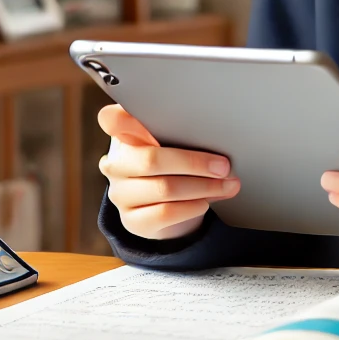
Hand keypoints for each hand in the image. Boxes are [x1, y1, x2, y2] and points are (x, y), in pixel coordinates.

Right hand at [97, 105, 240, 240]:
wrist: (165, 206)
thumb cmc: (171, 164)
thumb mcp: (171, 144)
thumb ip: (177, 132)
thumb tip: (215, 133)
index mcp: (123, 136)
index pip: (111, 120)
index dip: (126, 119)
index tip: (151, 119)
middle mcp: (116, 165)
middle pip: (151, 160)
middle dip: (194, 163)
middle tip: (223, 166)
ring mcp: (121, 194)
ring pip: (164, 188)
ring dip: (203, 187)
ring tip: (227, 185)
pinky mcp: (132, 221)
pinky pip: (165, 213)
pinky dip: (191, 207)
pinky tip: (206, 202)